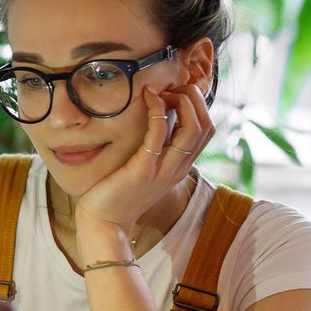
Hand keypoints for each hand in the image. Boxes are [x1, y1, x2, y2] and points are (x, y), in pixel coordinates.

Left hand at [73, 84, 214, 235]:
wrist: (104, 223)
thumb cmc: (118, 194)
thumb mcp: (145, 170)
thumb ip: (155, 150)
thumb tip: (157, 120)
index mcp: (180, 168)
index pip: (206, 131)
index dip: (198, 106)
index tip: (177, 93)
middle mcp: (177, 169)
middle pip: (206, 126)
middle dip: (195, 99)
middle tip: (173, 87)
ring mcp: (163, 170)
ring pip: (192, 129)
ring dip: (182, 101)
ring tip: (164, 90)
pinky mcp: (143, 169)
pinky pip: (159, 133)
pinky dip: (158, 110)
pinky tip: (148, 98)